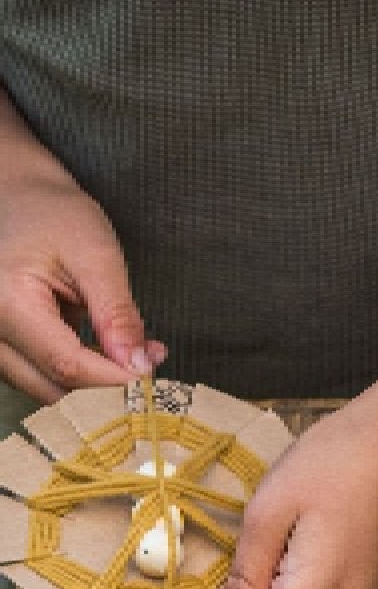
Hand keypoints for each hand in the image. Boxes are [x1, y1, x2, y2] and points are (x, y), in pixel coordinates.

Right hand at [0, 171, 164, 399]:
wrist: (19, 197)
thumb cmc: (54, 215)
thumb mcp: (95, 253)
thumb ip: (117, 313)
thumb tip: (138, 366)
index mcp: (5, 302)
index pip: (66, 366)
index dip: (115, 380)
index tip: (153, 373)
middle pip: (54, 389)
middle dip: (108, 388)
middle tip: (149, 363)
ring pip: (46, 391)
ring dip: (95, 386)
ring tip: (134, 353)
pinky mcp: (3, 346)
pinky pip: (40, 376)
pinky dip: (78, 376)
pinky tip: (109, 353)